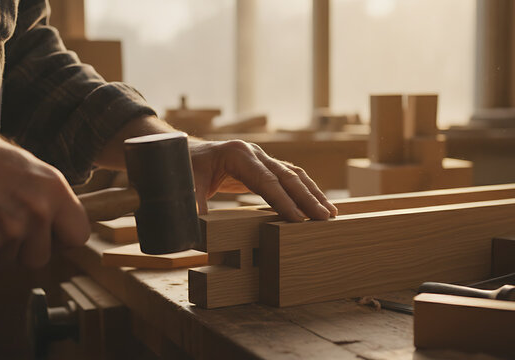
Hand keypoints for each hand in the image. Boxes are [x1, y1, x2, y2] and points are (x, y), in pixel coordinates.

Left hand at [189, 139, 337, 221]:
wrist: (184, 151)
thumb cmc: (184, 167)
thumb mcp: (186, 186)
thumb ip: (194, 208)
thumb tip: (198, 235)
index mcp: (237, 155)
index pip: (266, 180)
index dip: (283, 200)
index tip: (298, 219)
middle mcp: (254, 153)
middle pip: (287, 175)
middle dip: (307, 197)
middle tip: (325, 218)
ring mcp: (261, 157)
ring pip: (293, 174)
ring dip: (312, 194)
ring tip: (330, 214)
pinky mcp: (263, 166)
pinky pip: (288, 178)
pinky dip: (304, 191)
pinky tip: (316, 206)